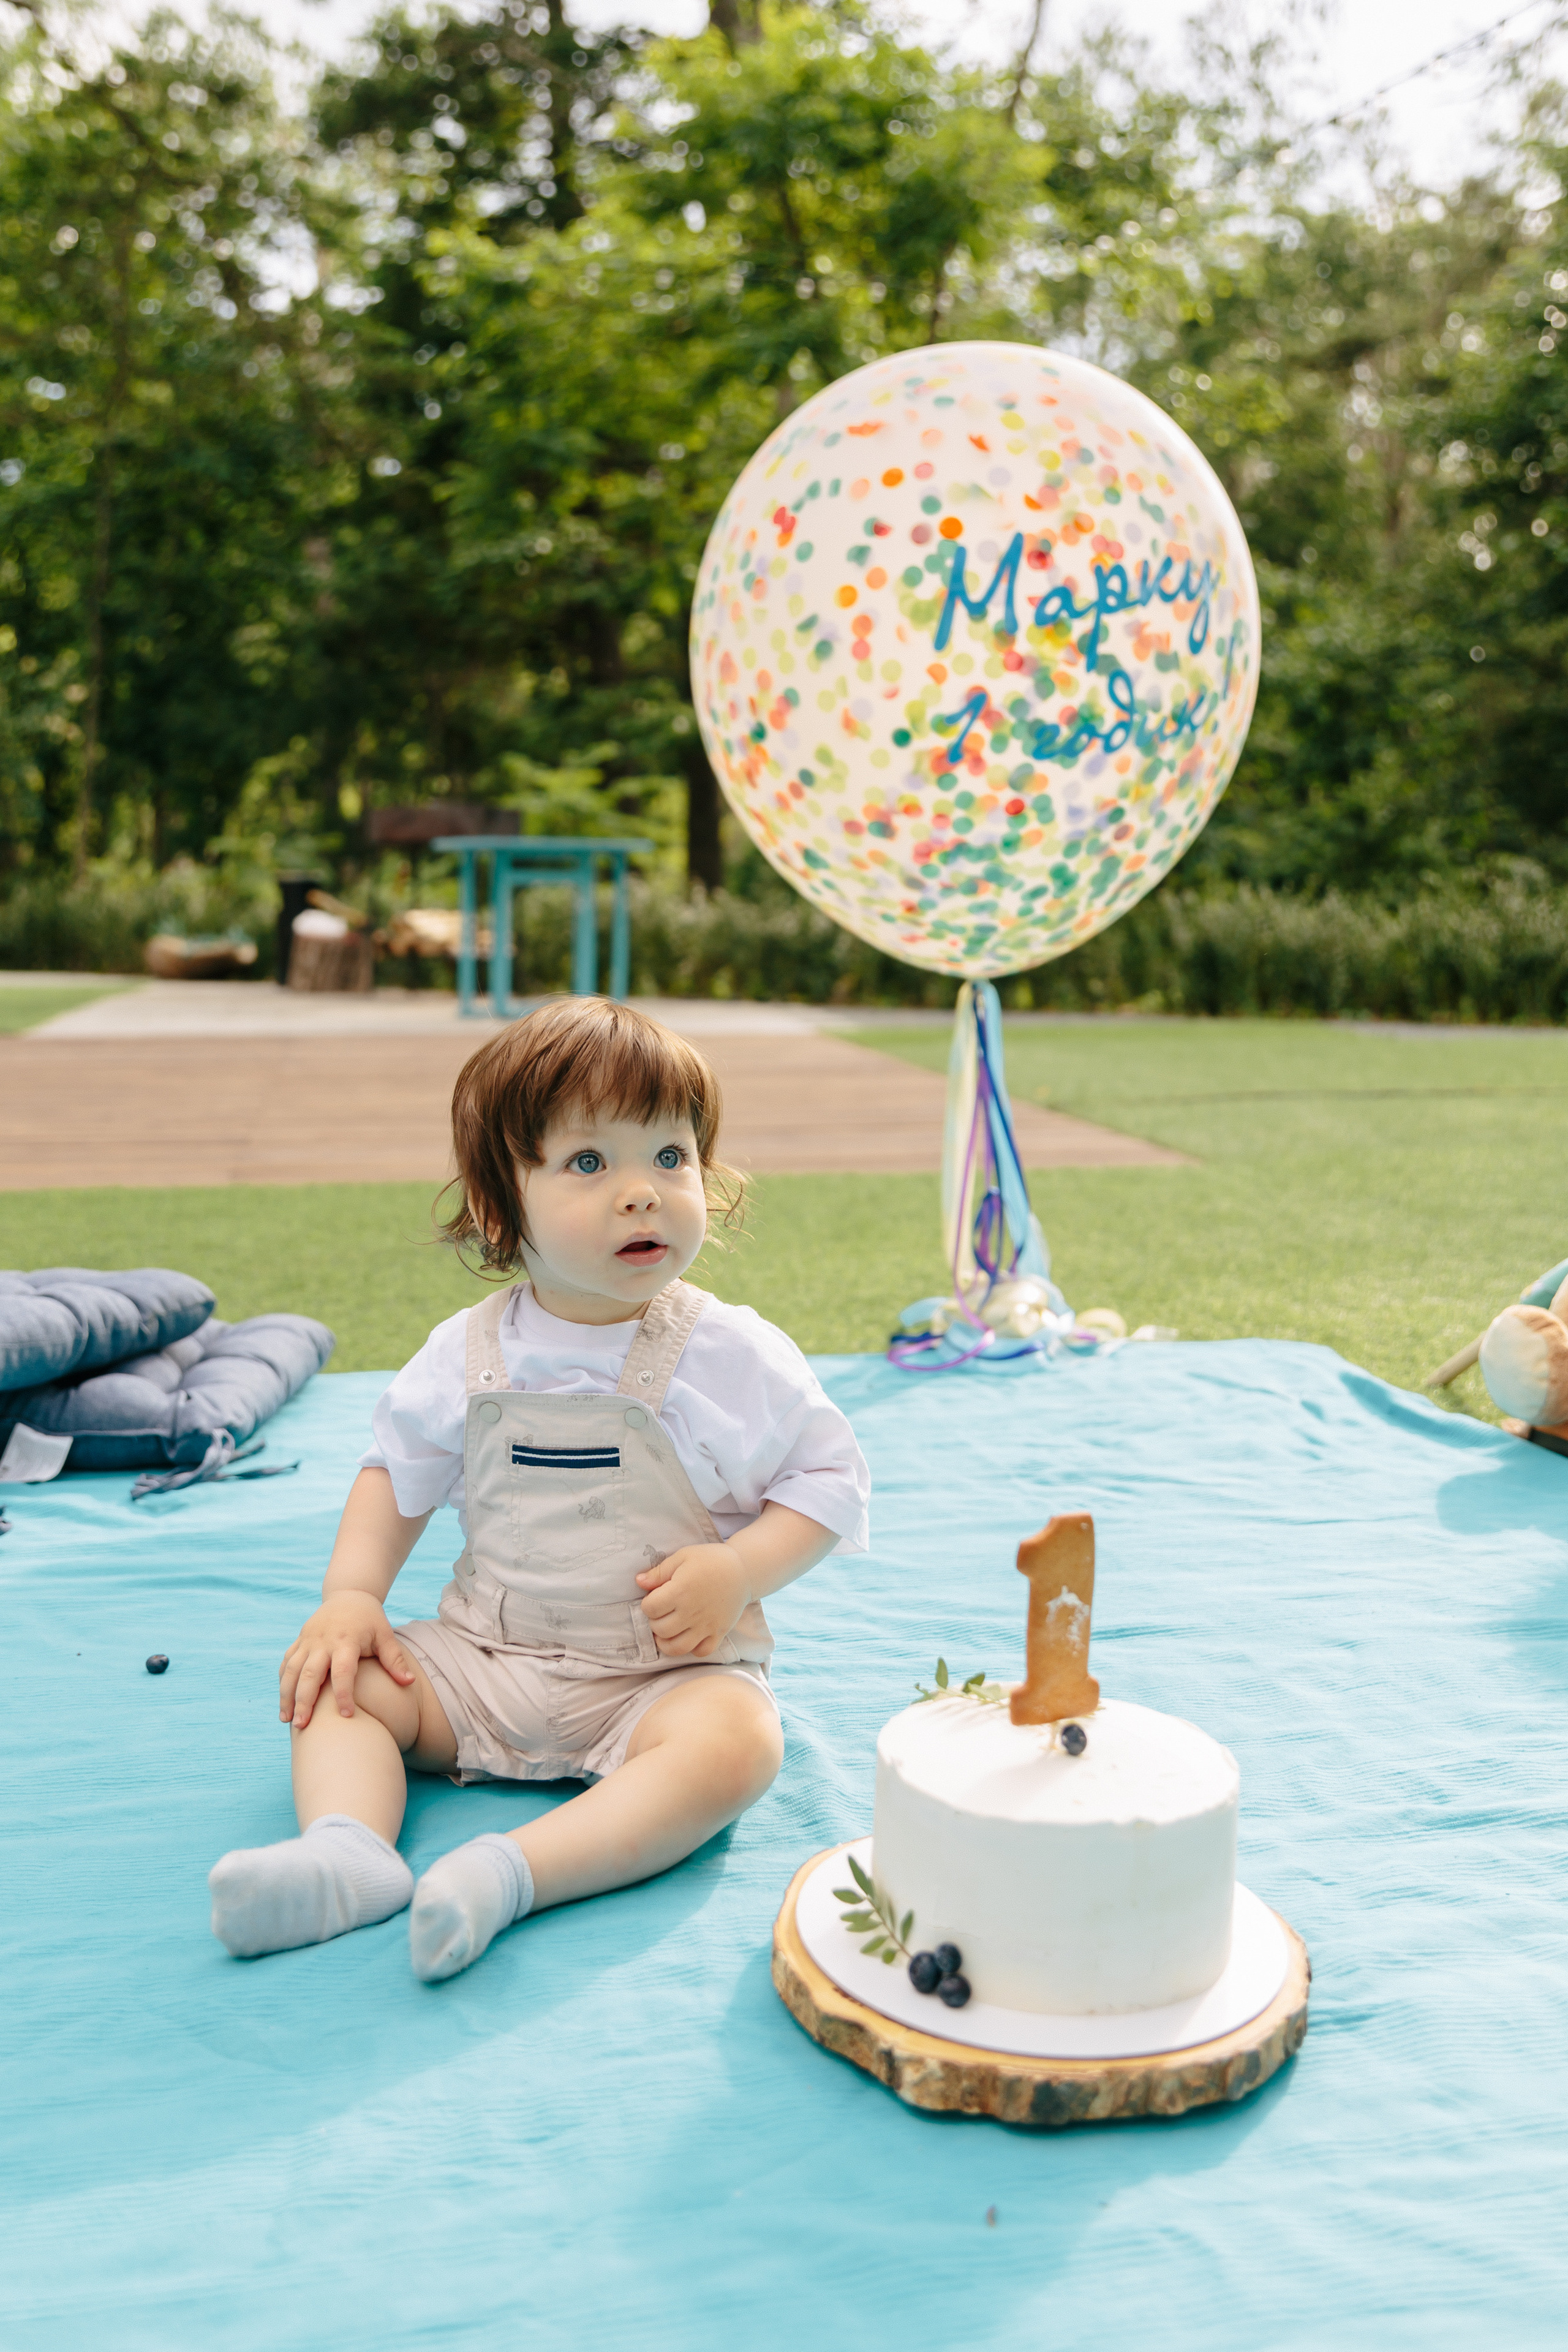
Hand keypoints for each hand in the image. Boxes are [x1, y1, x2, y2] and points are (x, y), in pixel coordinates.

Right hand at [279, 1590, 414, 1729]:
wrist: (349, 1593)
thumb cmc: (370, 1619)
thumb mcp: (385, 1634)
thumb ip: (395, 1659)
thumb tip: (410, 1682)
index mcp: (346, 1640)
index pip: (343, 1671)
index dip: (344, 1694)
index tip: (346, 1716)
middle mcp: (323, 1641)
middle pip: (309, 1673)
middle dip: (304, 1701)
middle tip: (302, 1727)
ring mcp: (308, 1640)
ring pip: (291, 1670)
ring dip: (286, 1696)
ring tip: (287, 1721)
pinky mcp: (300, 1640)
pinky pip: (286, 1662)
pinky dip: (283, 1682)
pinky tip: (284, 1702)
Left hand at [636, 1543, 748, 1658]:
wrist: (743, 1569)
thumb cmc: (710, 1560)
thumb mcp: (683, 1556)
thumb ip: (659, 1572)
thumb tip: (638, 1581)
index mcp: (681, 1591)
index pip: (650, 1609)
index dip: (647, 1603)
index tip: (654, 1597)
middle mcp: (692, 1612)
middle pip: (660, 1629)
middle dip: (654, 1622)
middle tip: (661, 1612)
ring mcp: (706, 1625)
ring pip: (677, 1648)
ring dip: (666, 1642)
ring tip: (667, 1630)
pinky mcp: (719, 1633)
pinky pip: (701, 1652)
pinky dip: (692, 1648)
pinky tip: (688, 1636)